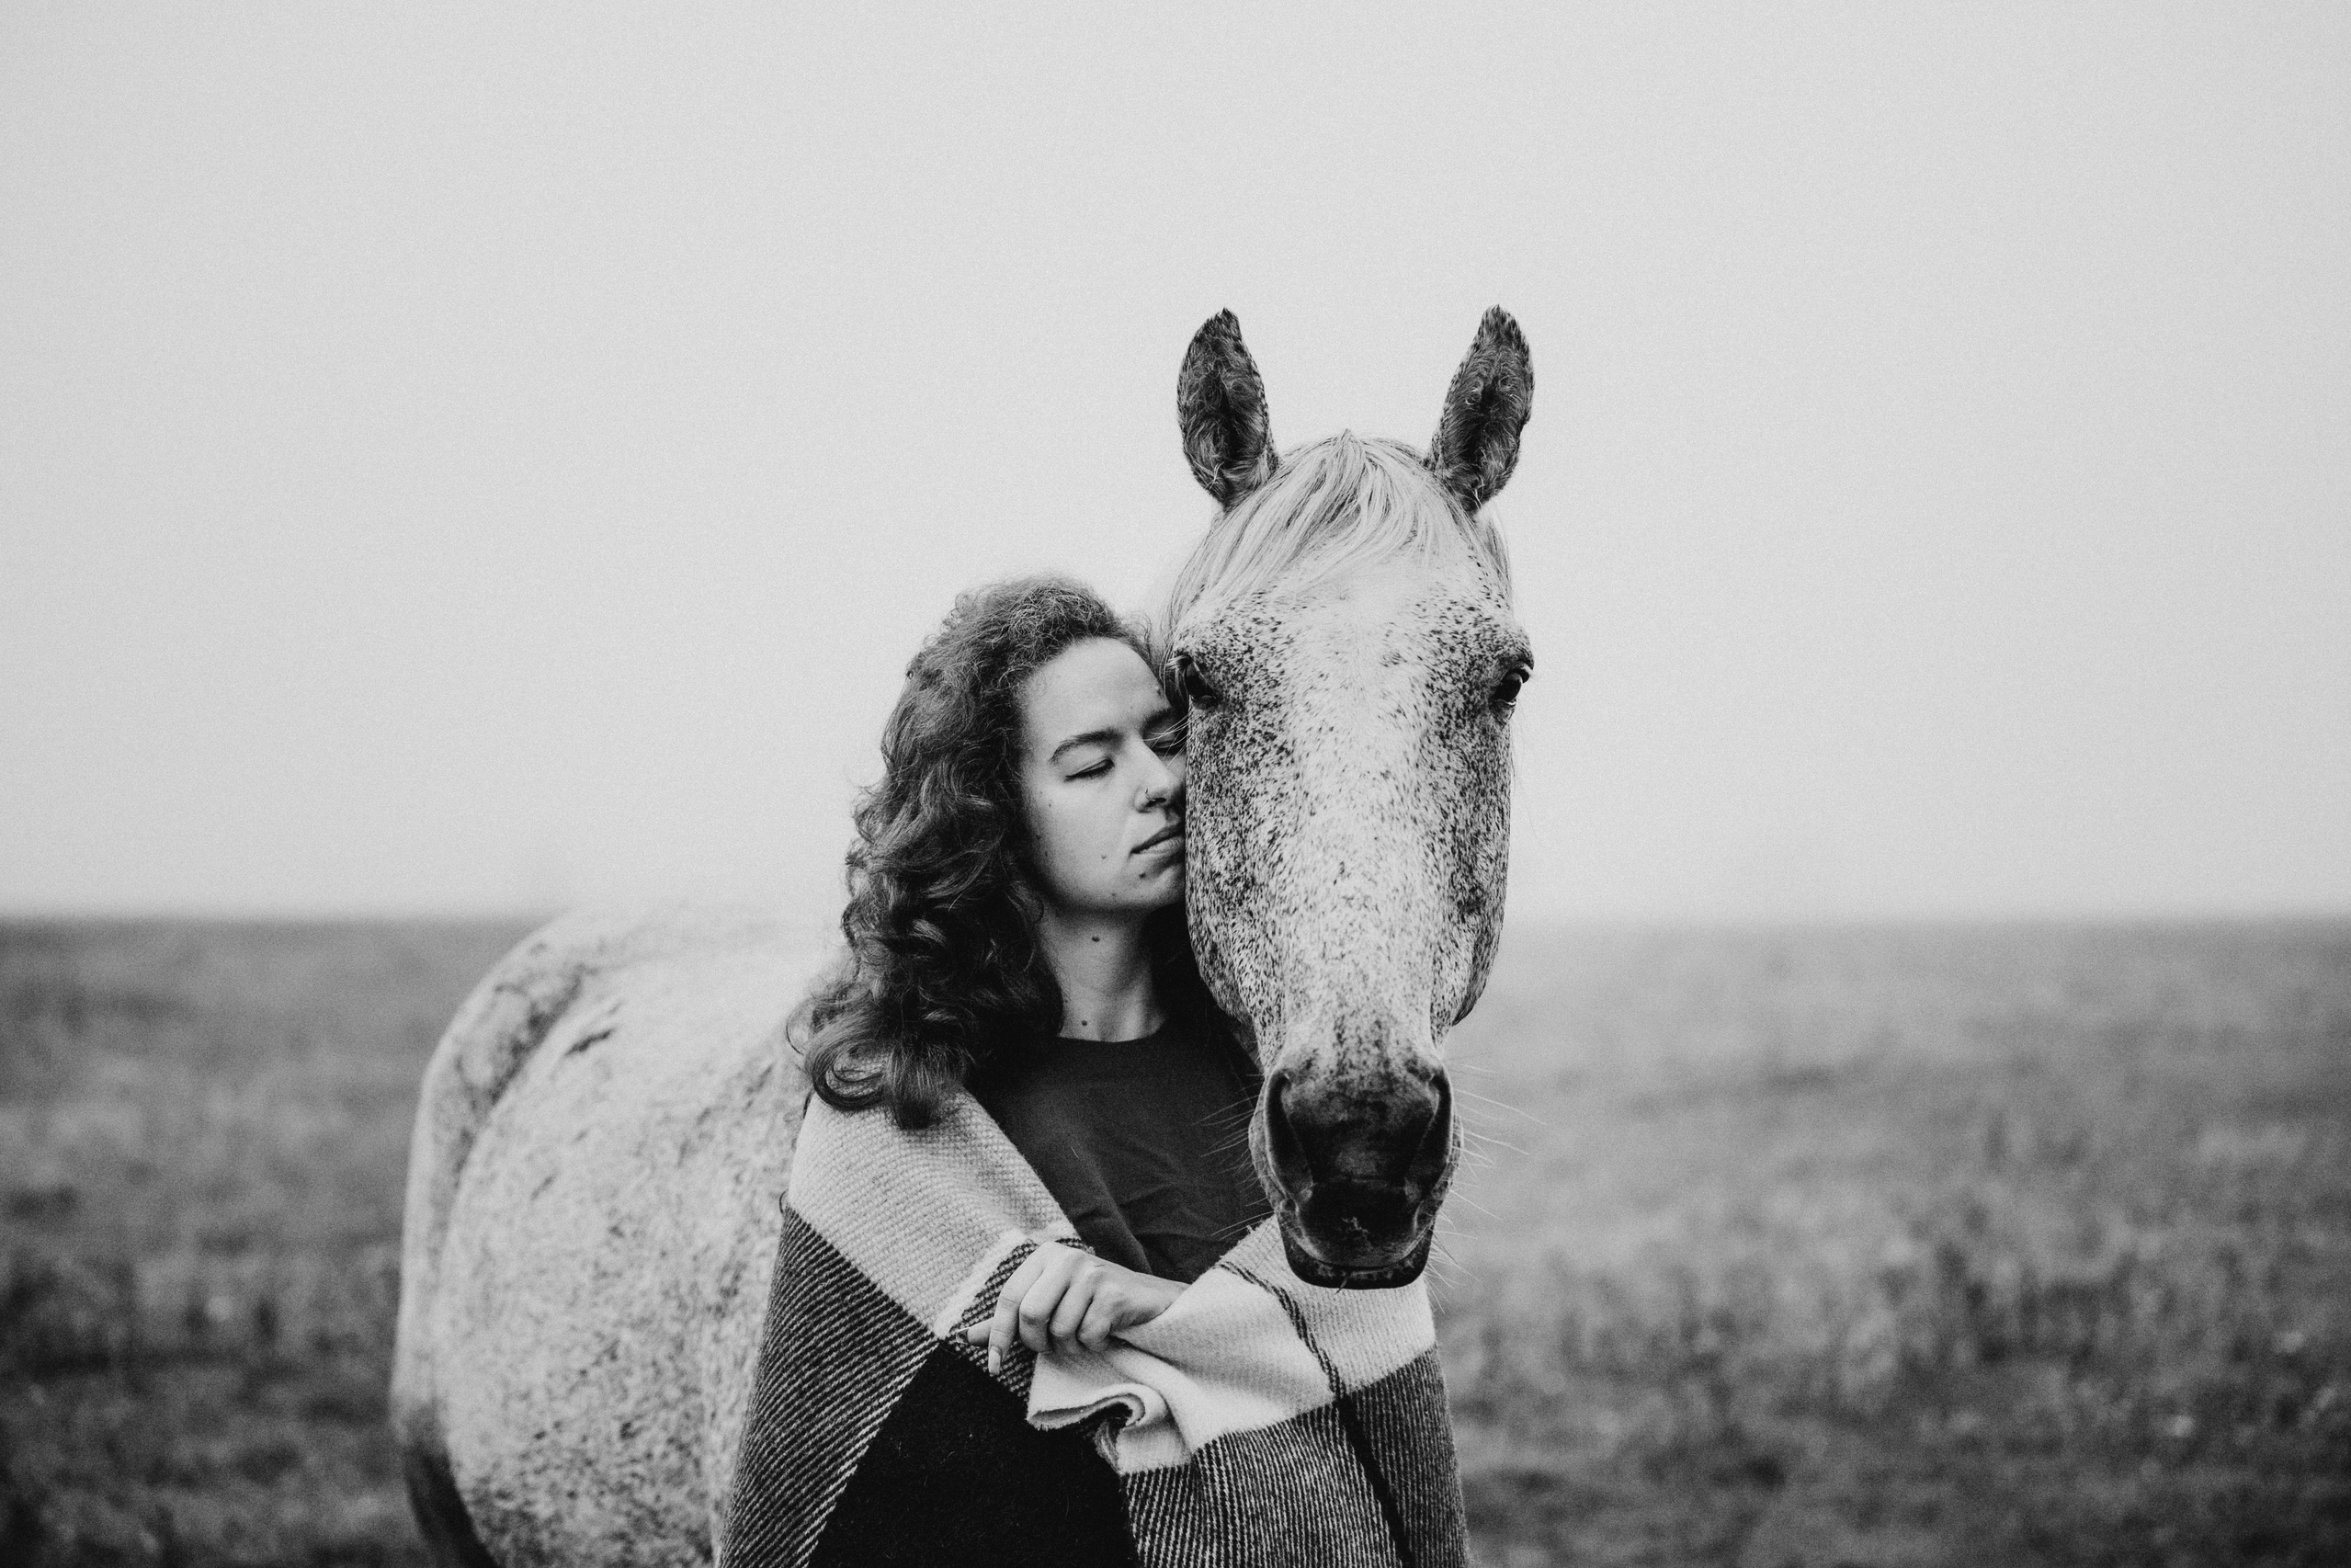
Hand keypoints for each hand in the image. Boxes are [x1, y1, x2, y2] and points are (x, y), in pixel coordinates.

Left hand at [961, 1242, 1183, 1373]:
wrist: (1149, 1301)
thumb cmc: (1090, 1305)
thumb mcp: (1047, 1306)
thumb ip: (1007, 1321)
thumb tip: (965, 1337)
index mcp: (1045, 1256)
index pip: (1009, 1298)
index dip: (998, 1336)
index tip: (993, 1366)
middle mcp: (1067, 1258)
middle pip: (1031, 1315)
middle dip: (1039, 1343)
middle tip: (1054, 1347)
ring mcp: (1093, 1273)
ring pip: (1061, 1330)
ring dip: (1070, 1347)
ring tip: (1082, 1337)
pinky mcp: (1114, 1293)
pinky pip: (1088, 1335)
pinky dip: (1093, 1345)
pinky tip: (1103, 1334)